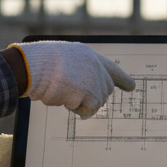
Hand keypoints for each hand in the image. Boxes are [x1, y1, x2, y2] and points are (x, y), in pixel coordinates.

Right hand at [13, 41, 134, 117]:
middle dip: (93, 97)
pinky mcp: (91, 95)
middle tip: (73, 95)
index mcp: (90, 55)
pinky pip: (88, 110)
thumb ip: (79, 68)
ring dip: (81, 103)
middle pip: (105, 91)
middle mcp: (97, 67)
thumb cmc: (41, 64)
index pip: (112, 69)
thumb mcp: (65, 58)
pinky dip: (76, 109)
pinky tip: (64, 98)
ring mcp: (96, 80)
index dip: (122, 79)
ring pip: (97, 102)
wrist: (34, 66)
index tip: (132, 86)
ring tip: (63, 91)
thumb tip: (84, 87)